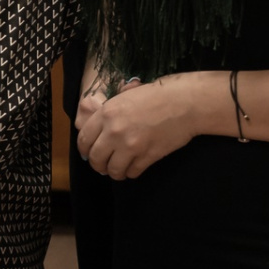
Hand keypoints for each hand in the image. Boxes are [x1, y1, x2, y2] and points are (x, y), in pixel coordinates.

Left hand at [76, 72, 205, 180]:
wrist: (185, 103)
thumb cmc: (158, 95)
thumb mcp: (126, 95)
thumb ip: (110, 110)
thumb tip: (98, 126)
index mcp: (107, 113)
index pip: (84, 139)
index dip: (85, 149)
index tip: (89, 153)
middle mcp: (114, 131)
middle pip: (95, 158)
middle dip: (98, 164)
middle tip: (103, 165)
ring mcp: (131, 145)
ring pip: (112, 170)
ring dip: (115, 172)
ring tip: (119, 169)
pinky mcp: (147, 156)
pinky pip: (132, 173)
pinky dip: (131, 173)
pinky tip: (134, 168)